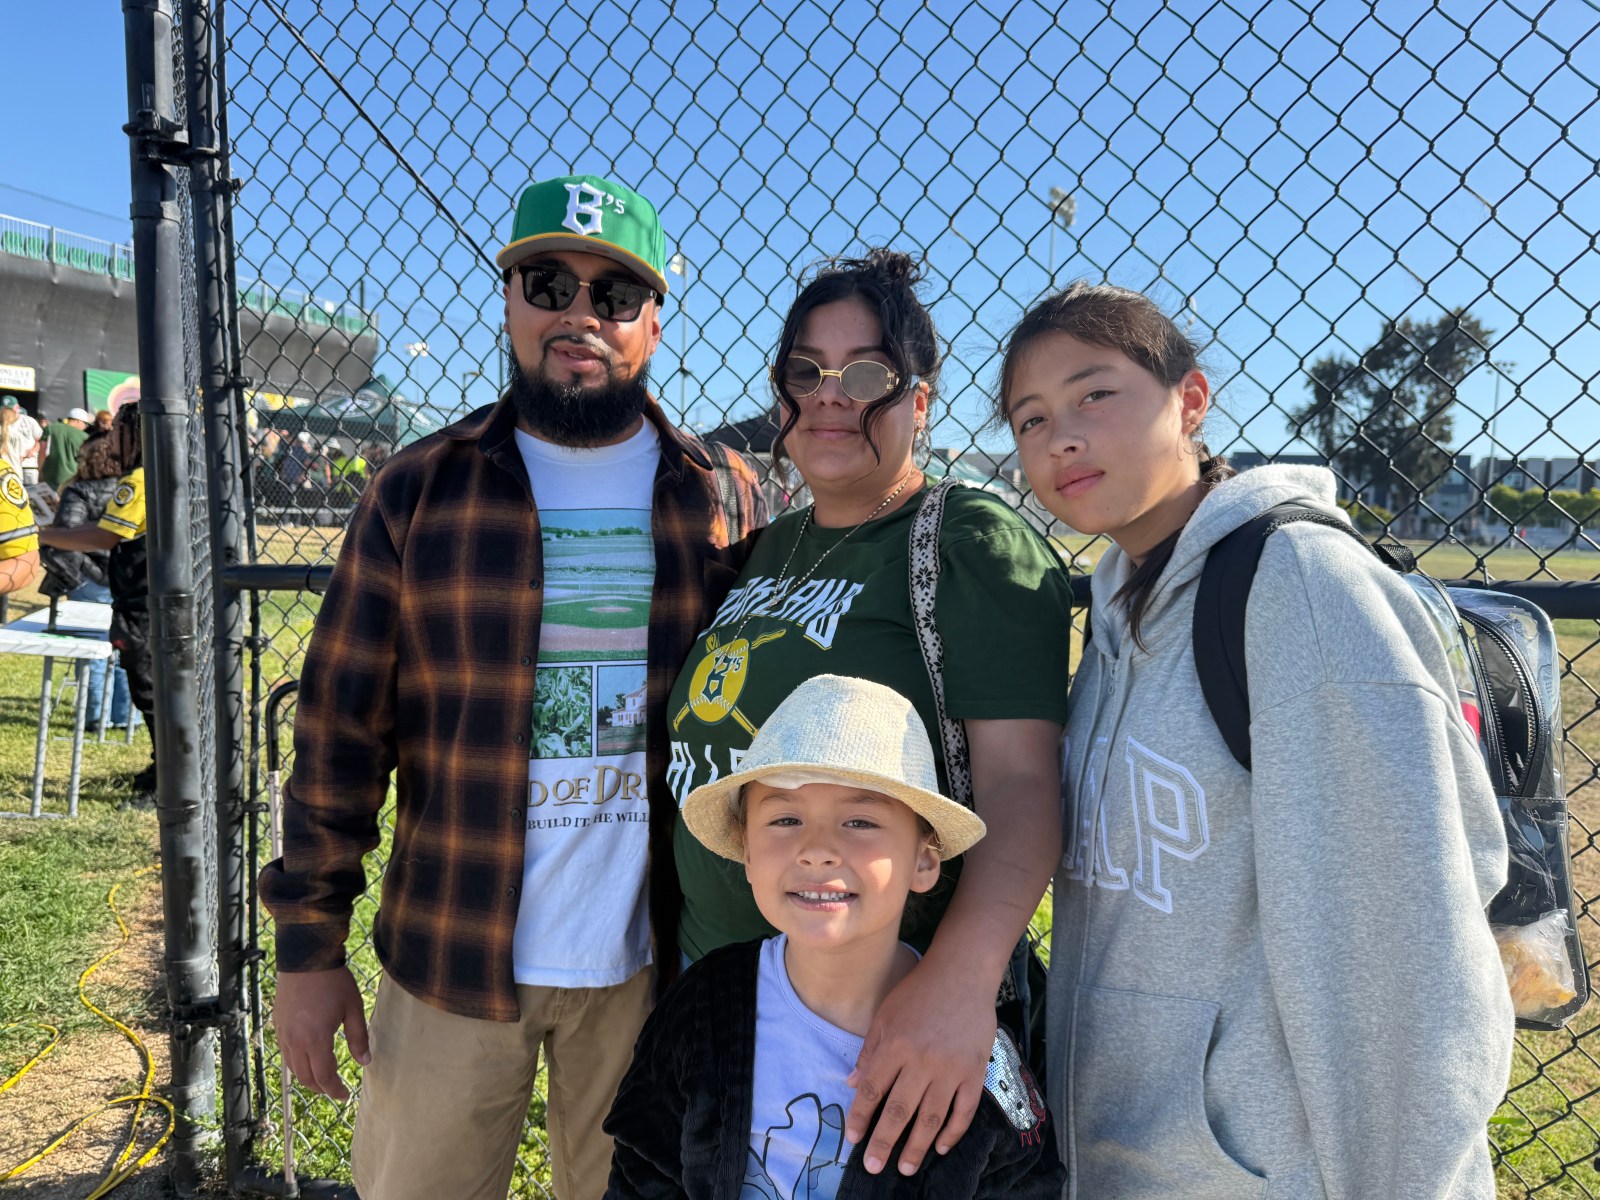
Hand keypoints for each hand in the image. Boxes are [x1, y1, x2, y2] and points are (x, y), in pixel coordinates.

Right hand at [274, 964, 369, 1100]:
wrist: (306, 958)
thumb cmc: (334, 982)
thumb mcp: (353, 1009)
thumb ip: (358, 1037)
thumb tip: (365, 1062)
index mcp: (315, 1040)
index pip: (324, 1076)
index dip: (335, 1089)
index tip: (345, 1095)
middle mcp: (295, 1041)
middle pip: (306, 1077)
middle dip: (321, 1087)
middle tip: (336, 1090)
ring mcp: (283, 1034)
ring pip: (293, 1068)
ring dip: (308, 1077)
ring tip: (324, 1078)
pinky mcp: (278, 1026)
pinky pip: (286, 1054)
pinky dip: (297, 1063)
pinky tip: (309, 1059)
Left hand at [844, 957, 995, 1175]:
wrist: (963, 973)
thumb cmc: (919, 992)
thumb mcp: (885, 1014)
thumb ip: (869, 1051)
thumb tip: (852, 1084)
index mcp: (895, 1045)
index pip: (872, 1090)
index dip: (860, 1117)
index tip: (853, 1139)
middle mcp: (921, 1060)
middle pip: (899, 1111)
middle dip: (884, 1142)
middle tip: (873, 1167)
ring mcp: (951, 1068)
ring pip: (931, 1117)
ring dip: (917, 1147)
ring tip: (906, 1168)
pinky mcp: (974, 1071)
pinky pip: (964, 1110)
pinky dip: (953, 1132)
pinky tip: (941, 1146)